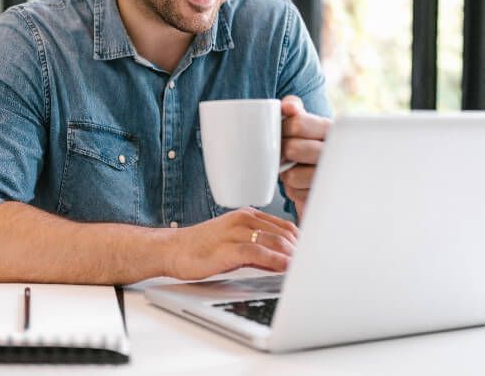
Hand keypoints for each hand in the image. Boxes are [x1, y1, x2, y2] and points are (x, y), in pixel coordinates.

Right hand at [165, 208, 297, 279]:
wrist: (173, 250)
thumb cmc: (202, 247)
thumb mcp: (234, 241)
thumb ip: (258, 245)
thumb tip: (283, 258)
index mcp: (247, 215)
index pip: (284, 225)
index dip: (301, 241)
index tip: (310, 255)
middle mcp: (243, 220)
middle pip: (284, 232)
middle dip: (300, 250)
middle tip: (311, 264)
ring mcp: (235, 232)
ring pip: (274, 240)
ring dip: (292, 255)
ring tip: (303, 267)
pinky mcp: (227, 248)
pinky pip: (258, 251)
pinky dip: (274, 259)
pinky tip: (284, 267)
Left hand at [279, 95, 330, 218]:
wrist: (324, 180)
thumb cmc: (309, 145)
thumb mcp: (304, 122)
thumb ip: (294, 107)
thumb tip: (288, 106)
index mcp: (332, 129)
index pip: (297, 124)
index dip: (282, 129)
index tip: (282, 132)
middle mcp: (336, 152)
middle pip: (292, 149)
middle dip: (282, 152)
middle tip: (285, 153)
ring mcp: (332, 177)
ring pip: (291, 175)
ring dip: (286, 173)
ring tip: (294, 169)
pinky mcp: (325, 196)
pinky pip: (295, 193)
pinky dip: (292, 189)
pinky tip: (301, 184)